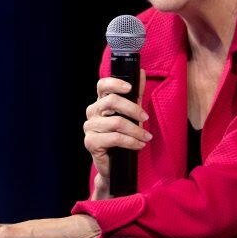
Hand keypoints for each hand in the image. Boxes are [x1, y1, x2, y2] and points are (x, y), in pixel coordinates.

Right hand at [84, 69, 149, 198]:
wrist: (114, 165)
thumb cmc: (122, 136)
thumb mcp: (131, 113)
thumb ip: (136, 94)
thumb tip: (141, 72)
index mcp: (100, 103)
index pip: (102, 85)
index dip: (115, 83)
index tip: (130, 88)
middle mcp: (92, 112)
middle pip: (112, 102)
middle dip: (133, 109)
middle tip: (146, 117)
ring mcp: (89, 127)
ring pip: (116, 122)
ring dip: (136, 130)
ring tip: (146, 137)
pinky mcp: (91, 142)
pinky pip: (114, 138)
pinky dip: (131, 142)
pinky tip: (139, 145)